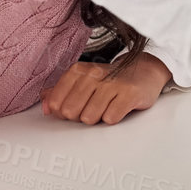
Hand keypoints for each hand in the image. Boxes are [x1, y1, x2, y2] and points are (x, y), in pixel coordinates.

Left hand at [40, 54, 171, 125]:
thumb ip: (60, 93)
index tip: (77, 106)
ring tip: (108, 106)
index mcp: (78, 70)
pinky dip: (114, 117)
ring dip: (99, 117)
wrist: (145, 71)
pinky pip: (110, 119)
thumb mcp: (83, 82)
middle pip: (71, 112)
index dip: (64, 112)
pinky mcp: (129, 94)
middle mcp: (93, 74)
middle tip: (94, 107)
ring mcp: (112, 83)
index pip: (57, 103)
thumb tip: (45, 107)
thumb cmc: (111, 80)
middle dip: (81, 116)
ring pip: (90, 118)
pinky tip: (119, 106)